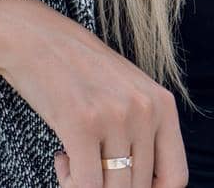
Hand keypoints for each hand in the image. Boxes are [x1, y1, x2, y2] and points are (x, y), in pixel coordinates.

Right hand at [0, 0, 187, 187]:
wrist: (37, 40)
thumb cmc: (82, 73)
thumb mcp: (129, 95)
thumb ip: (145, 132)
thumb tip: (148, 184)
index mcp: (164, 106)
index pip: (176, 177)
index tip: (123, 186)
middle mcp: (147, 111)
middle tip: (87, 168)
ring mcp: (116, 117)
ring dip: (87, 187)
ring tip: (73, 162)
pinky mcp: (82, 123)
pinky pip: (86, 185)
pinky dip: (70, 184)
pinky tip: (61, 159)